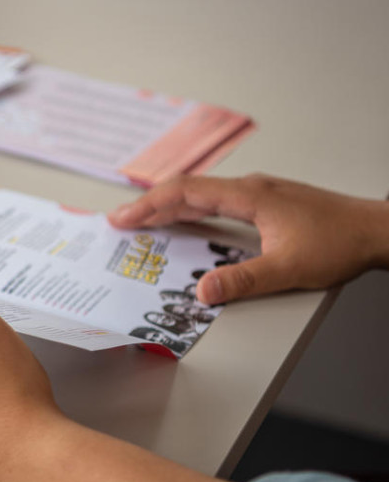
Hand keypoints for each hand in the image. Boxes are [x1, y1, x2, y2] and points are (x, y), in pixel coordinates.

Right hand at [108, 174, 388, 303]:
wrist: (376, 230)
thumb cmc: (340, 242)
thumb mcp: (289, 268)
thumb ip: (243, 280)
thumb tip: (202, 292)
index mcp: (248, 196)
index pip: (185, 193)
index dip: (149, 206)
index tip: (122, 219)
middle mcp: (249, 189)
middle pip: (186, 190)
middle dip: (149, 206)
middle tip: (119, 222)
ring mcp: (258, 194)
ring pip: (201, 194)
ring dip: (169, 207)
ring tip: (143, 222)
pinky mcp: (266, 203)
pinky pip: (216, 201)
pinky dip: (191, 211)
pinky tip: (187, 223)